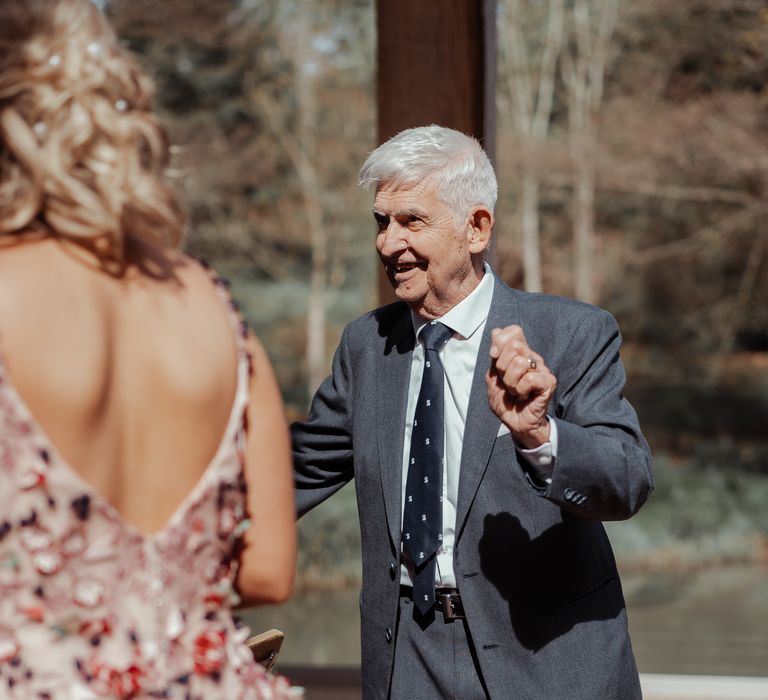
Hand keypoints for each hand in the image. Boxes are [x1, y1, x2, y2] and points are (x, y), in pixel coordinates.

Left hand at [485, 325, 556, 448]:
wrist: (515, 423)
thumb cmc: (505, 401)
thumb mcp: (492, 376)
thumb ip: (494, 355)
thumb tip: (496, 331)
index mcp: (519, 353)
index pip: (514, 331)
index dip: (500, 342)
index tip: (494, 358)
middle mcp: (532, 357)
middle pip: (514, 345)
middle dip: (502, 367)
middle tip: (506, 381)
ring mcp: (542, 369)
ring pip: (519, 363)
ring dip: (510, 382)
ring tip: (515, 390)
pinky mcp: (549, 382)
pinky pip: (529, 378)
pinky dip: (520, 390)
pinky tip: (524, 395)